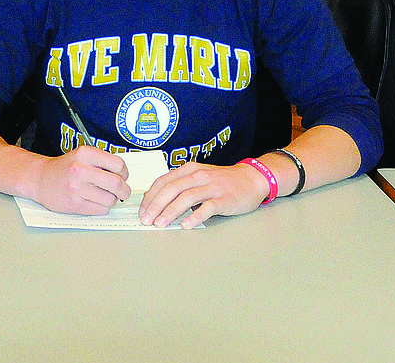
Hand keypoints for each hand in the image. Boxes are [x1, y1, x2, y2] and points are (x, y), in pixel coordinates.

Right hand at [33, 145, 130, 214]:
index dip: (125, 173)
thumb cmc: (65, 168)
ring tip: (105, 196)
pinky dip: (103, 207)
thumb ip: (102, 162)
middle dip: (124, 190)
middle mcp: (80, 170)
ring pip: (110, 199)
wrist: (40, 179)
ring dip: (112, 200)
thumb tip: (124, 175)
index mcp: (85, 154)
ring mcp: (77, 188)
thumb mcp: (82, 156)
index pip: (118, 164)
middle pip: (116, 183)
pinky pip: (100, 210)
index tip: (123, 176)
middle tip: (124, 192)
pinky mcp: (74, 204)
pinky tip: (95, 201)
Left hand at [139, 161, 269, 228]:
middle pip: (172, 189)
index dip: (150, 196)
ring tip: (160, 223)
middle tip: (146, 220)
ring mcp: (212, 186)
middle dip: (156, 205)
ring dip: (171, 211)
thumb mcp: (200, 176)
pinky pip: (208, 207)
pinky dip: (195, 216)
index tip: (142, 210)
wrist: (252, 179)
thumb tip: (159, 203)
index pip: (164, 181)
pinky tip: (186, 225)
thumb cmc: (223, 180)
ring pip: (187, 197)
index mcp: (190, 169)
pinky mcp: (225, 198)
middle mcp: (199, 175)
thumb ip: (182, 186)